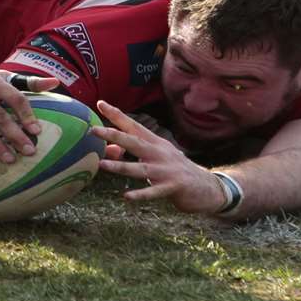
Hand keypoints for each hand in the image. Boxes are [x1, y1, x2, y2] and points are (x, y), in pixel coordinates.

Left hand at [92, 99, 227, 213]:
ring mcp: (166, 170)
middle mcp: (159, 152)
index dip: (117, 115)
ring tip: (101, 165)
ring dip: (120, 166)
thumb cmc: (174, 170)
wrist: (207, 186)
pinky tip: (126, 197)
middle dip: (113, 135)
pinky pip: (153, 192)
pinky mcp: (173, 187)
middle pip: (133, 142)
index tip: (100, 103)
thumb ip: (135, 153)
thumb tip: (108, 150)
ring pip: (140, 168)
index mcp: (155, 143)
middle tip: (93, 130)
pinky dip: (140, 194)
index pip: (133, 126)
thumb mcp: (156, 157)